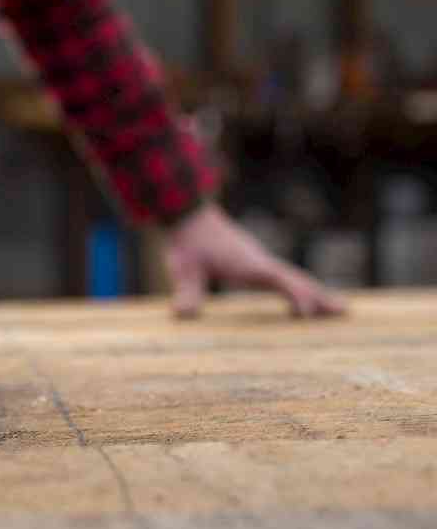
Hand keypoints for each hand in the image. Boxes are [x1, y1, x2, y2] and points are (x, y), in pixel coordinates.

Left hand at [164, 204, 346, 317]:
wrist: (189, 214)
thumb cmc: (187, 242)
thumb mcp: (183, 268)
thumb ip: (187, 290)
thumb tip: (183, 314)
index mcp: (249, 264)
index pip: (279, 279)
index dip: (294, 295)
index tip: (305, 313)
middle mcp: (261, 262)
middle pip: (298, 279)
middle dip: (320, 296)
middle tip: (345, 311)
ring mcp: (260, 262)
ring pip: (295, 279)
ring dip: (316, 293)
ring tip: (340, 309)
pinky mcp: (254, 264)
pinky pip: (283, 279)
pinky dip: (298, 290)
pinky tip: (300, 306)